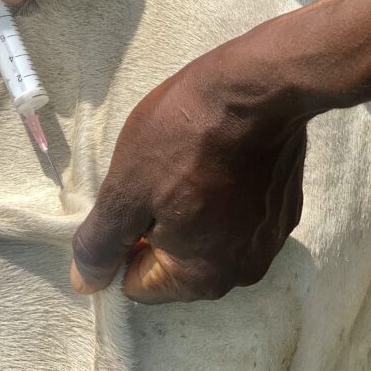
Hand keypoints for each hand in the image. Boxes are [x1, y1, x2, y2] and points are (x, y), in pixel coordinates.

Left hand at [70, 0, 370, 302]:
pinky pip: (236, 213)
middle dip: (157, 224)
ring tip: (186, 159)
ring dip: (190, 207)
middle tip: (156, 173)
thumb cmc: (185, 136)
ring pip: (206, 234)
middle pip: (175, 261)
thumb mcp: (127, 187)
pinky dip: (221, 192)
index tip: (130, 194)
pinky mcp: (284, 204)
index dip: (123, 241)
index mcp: (203, 277)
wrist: (257, 86)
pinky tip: (216, 155)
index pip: (138, 283)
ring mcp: (270, 237)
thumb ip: (103, 243)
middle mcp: (244, 271)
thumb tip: (85, 284)